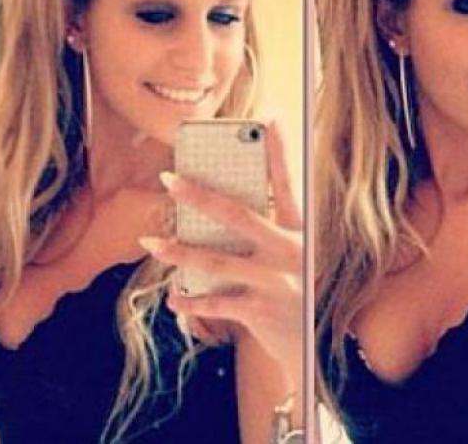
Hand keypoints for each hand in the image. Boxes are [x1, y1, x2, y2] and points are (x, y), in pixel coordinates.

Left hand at [140, 120, 302, 387]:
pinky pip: (215, 302)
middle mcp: (289, 252)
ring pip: (215, 259)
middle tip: (169, 178)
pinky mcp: (260, 310)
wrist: (318, 350)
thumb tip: (222, 208)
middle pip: (238, 215)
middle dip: (200, 195)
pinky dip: (190, 301)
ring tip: (149, 241)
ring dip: (177, 251)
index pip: (289, 184)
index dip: (279, 151)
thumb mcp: (297, 258)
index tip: (268, 117)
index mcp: (302, 233)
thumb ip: (271, 233)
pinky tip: (172, 297)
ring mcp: (275, 282)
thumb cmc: (301, 293)